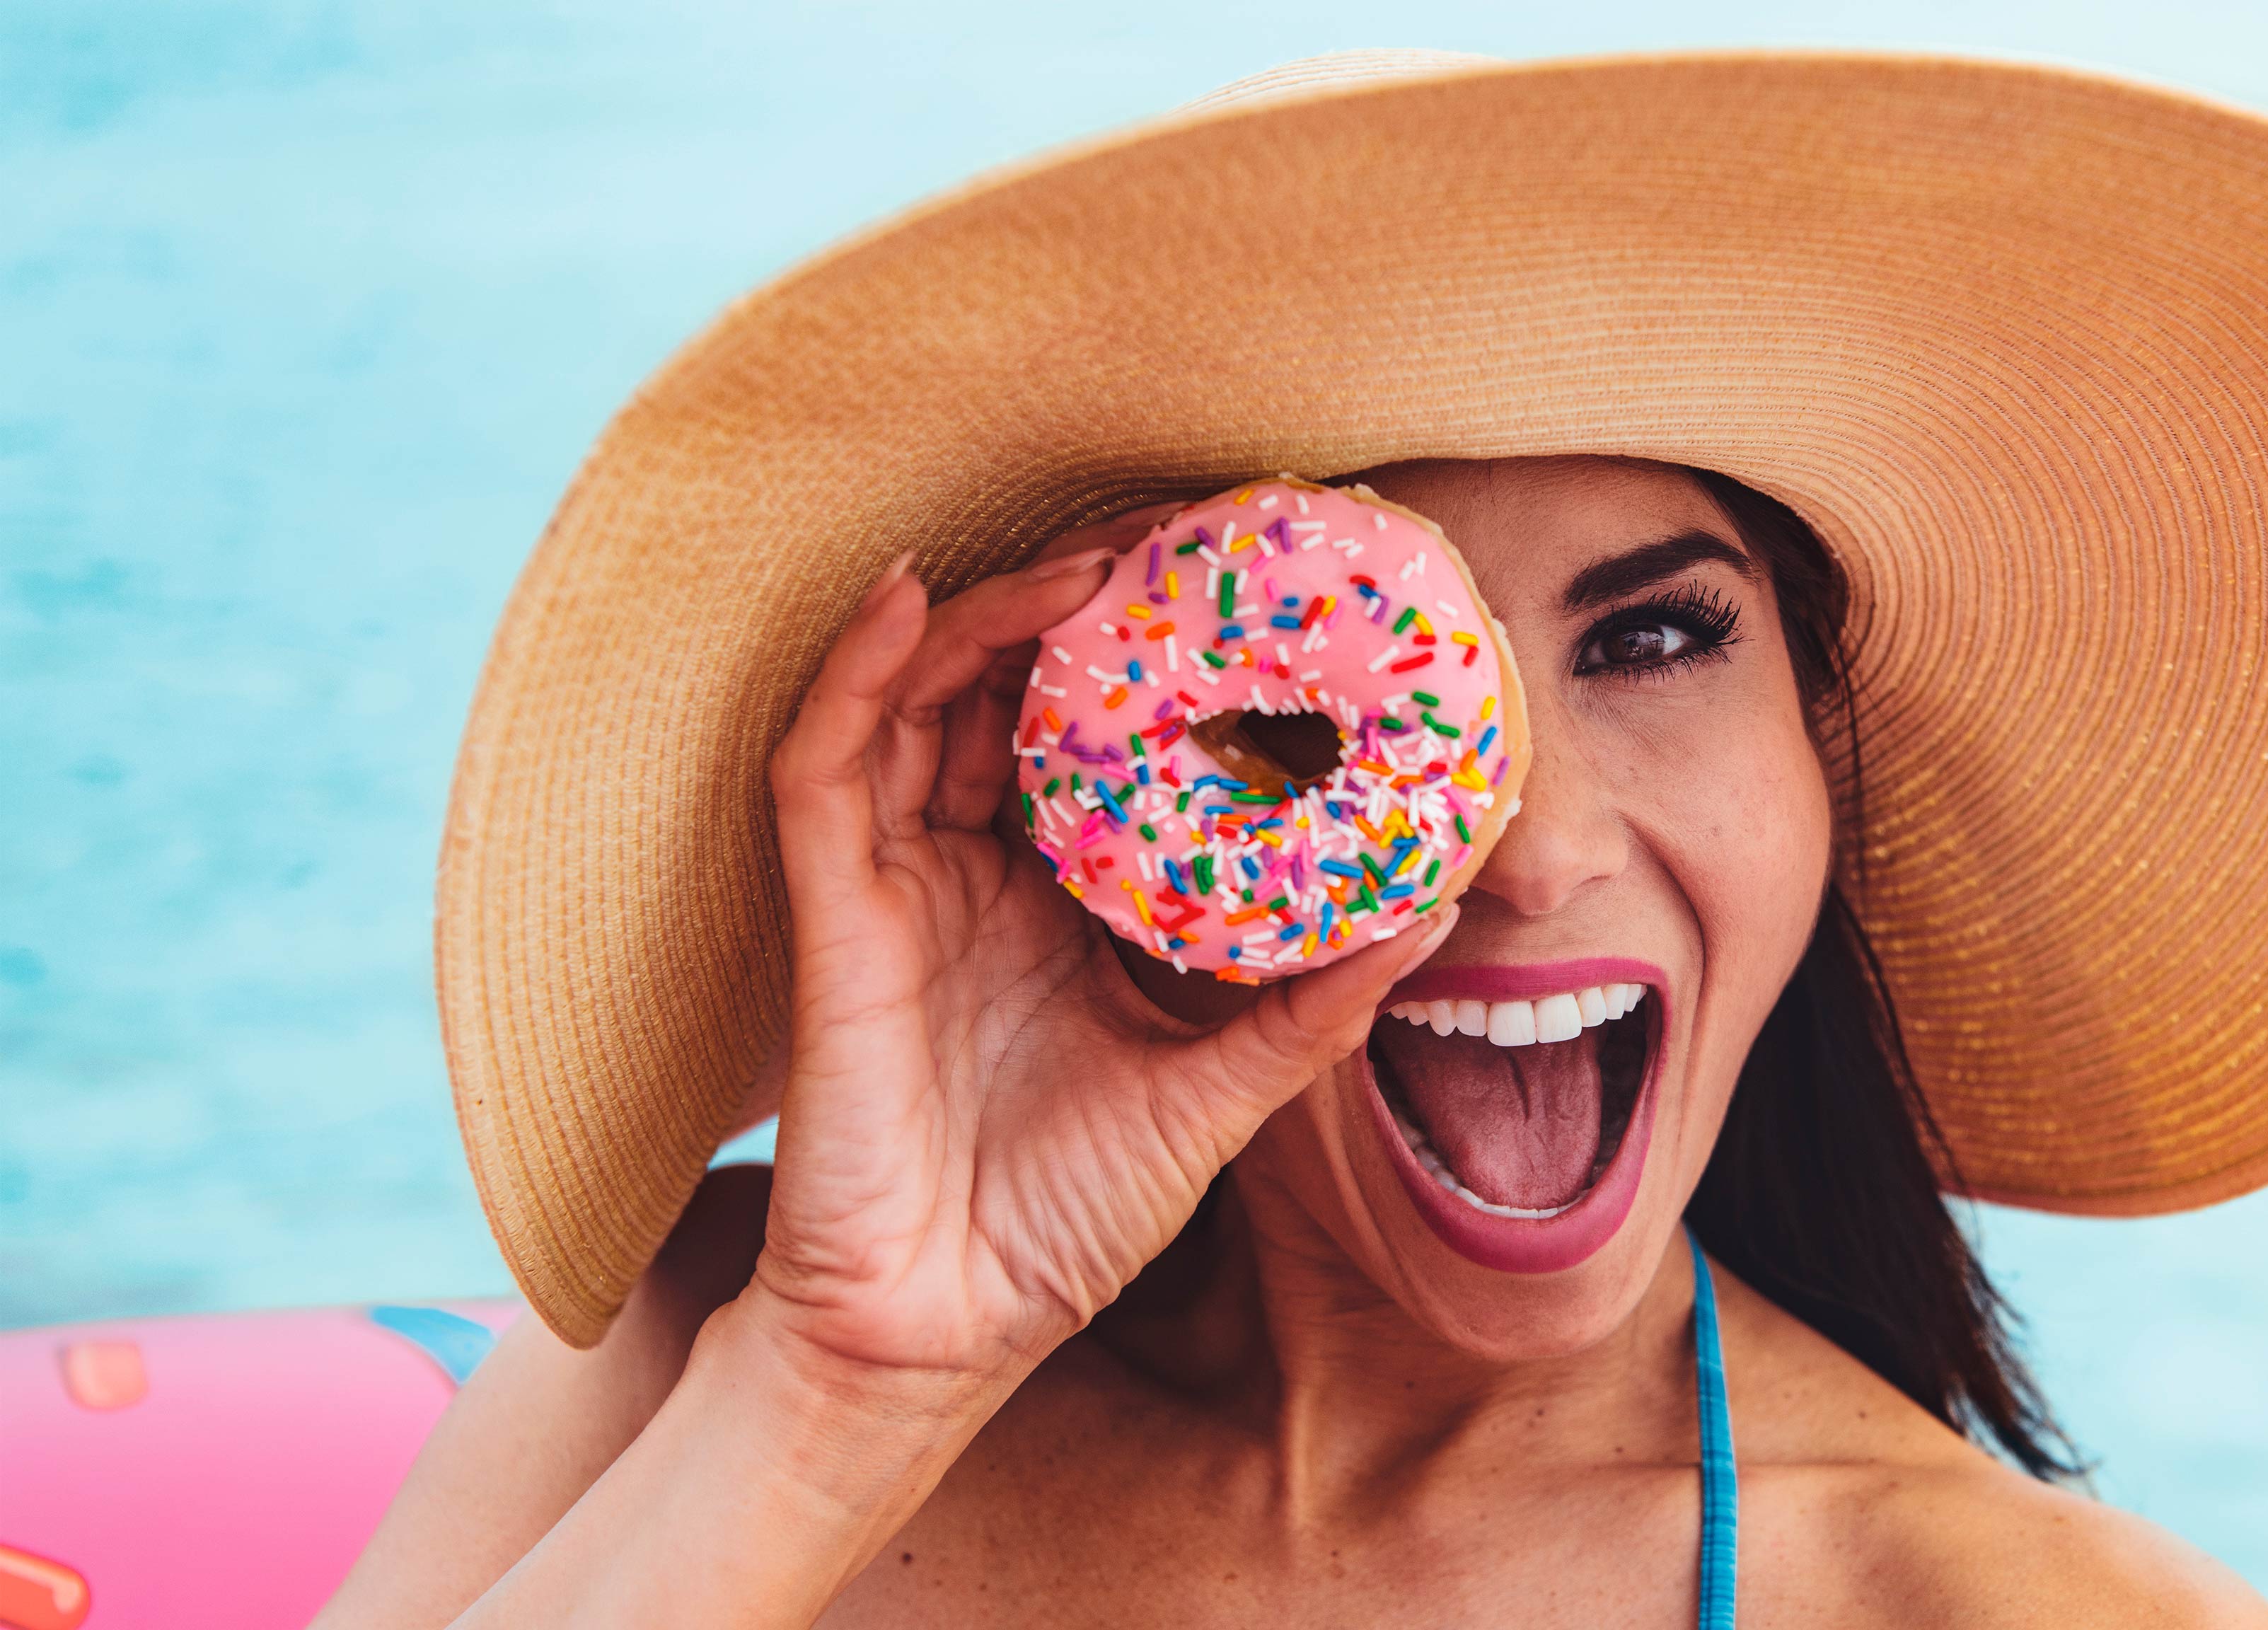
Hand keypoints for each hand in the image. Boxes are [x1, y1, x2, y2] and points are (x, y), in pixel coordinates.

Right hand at [743, 514, 1453, 1386]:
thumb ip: (1314, 1005)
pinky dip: (858, 671)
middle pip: (1012, 695)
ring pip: (922, 701)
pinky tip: (904, 593)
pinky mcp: (832, 914)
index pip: (1100, 742)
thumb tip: (1441, 910)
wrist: (943, 1334)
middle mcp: (978, 873)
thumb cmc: (1064, 1222)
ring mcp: (899, 886)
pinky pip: (825, 765)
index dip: (1156, 662)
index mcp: (1062, 902)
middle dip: (1081, 605)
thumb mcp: (1219, 1095)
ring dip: (994, 615)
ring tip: (1083, 558)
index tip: (1244, 592)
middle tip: (1170, 537)